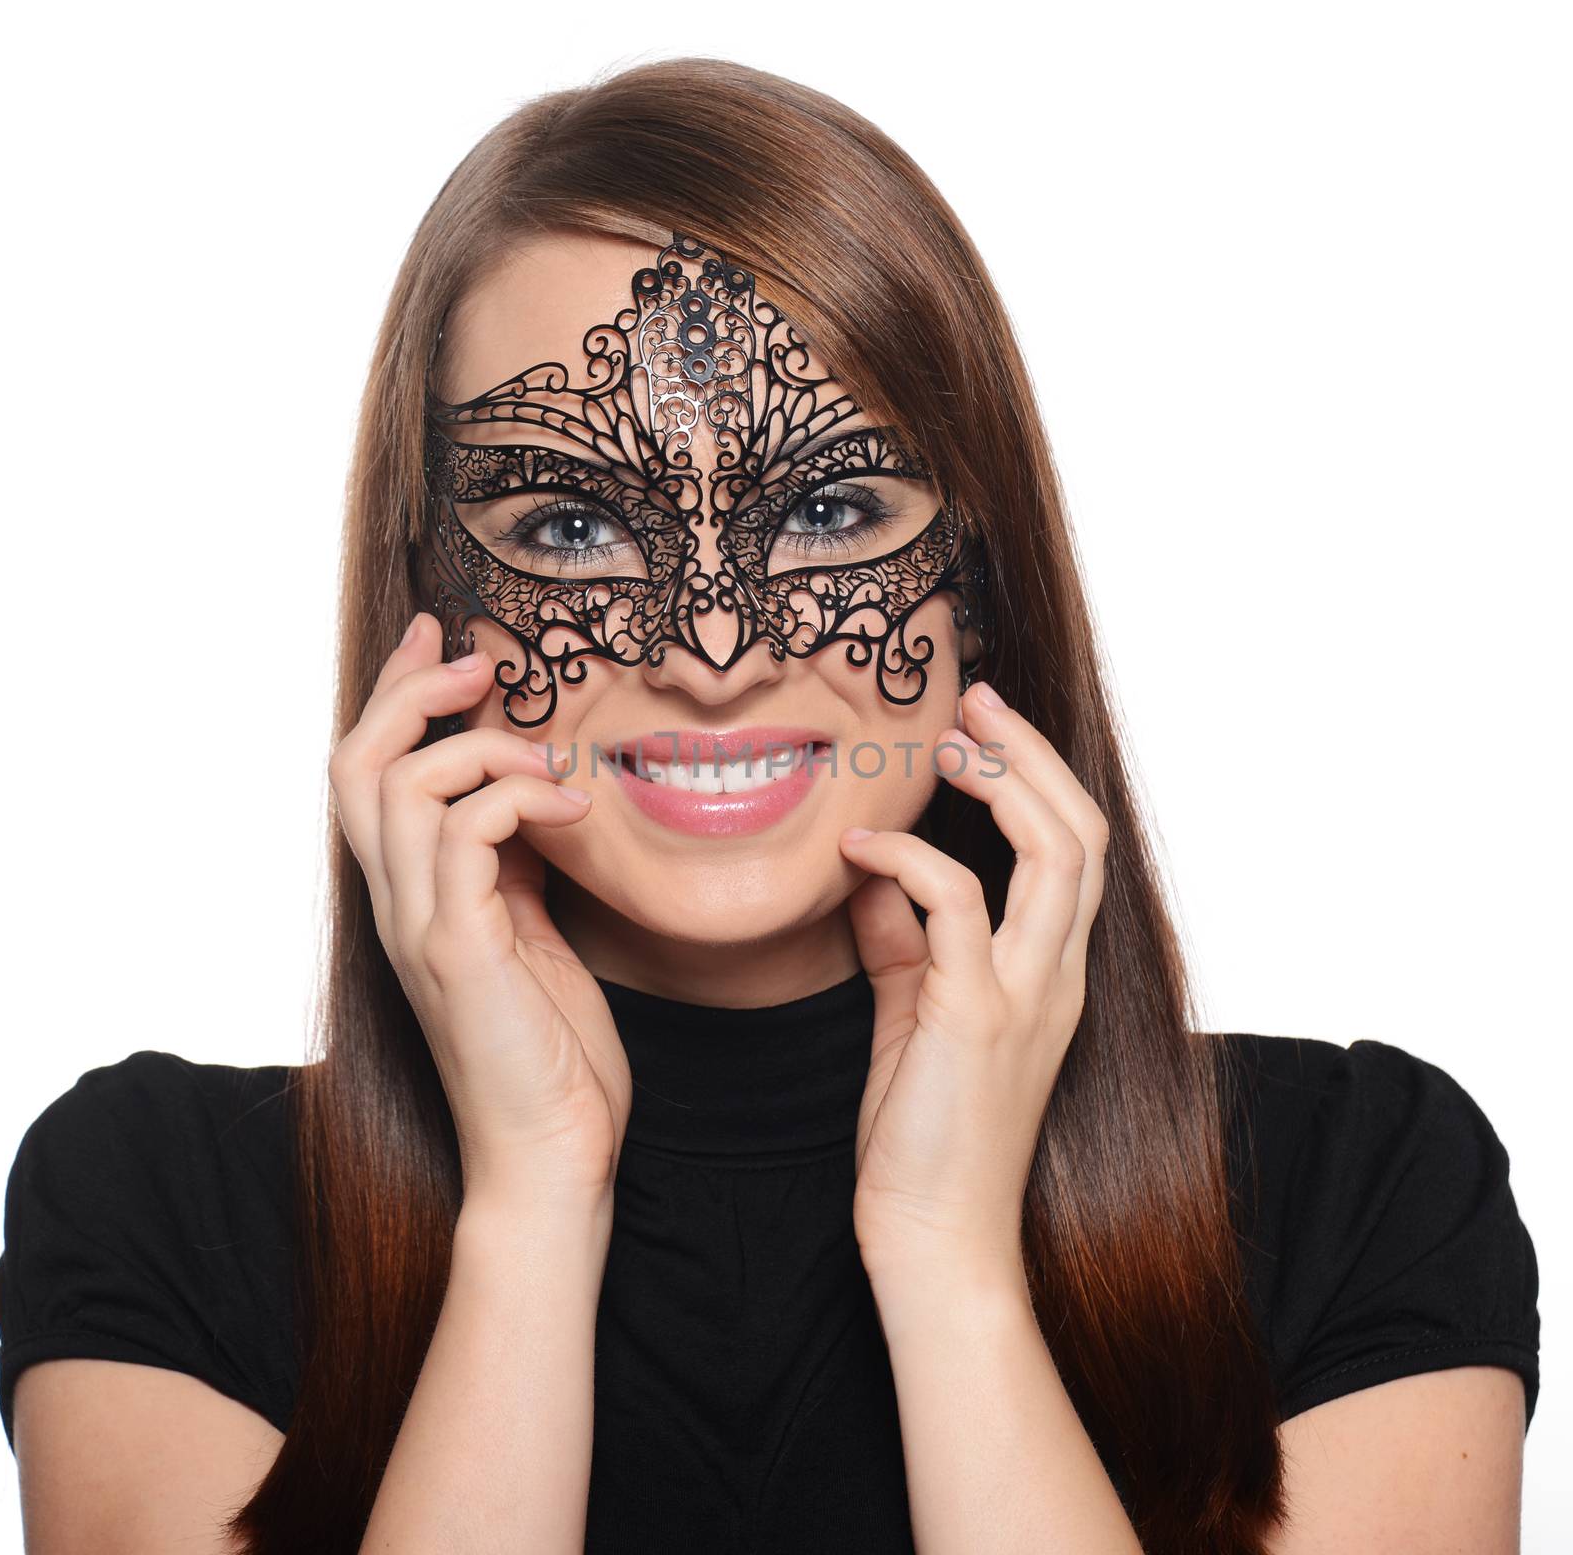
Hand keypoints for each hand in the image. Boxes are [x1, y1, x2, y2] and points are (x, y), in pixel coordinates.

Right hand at [328, 613, 632, 1215]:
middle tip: (478, 664)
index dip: (394, 697)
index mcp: (412, 900)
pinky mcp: (457, 953)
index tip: (438, 640)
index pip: (371, 777)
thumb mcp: (530, 937)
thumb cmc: (547, 1054)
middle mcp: (397, 907)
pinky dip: (516, 800)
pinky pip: (463, 837)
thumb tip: (529, 801)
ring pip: (401, 789)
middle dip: (412, 694)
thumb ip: (512, 870)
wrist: (550, 1157)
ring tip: (553, 768)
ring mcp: (420, 929)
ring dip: (484, 751)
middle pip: (355, 765)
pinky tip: (572, 813)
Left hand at [838, 682, 1108, 1282]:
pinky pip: (956, 904)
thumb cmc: (926, 1135)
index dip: (1037, 776)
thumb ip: (904, 942)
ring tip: (944, 743)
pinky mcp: (977, 1017)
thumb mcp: (916, 1018)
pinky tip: (858, 849)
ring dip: (1003, 780)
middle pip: (1083, 831)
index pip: (1074, 850)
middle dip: (1032, 751)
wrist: (935, 1240)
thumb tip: (872, 873)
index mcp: (1051, 973)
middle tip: (973, 700)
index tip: (981, 726)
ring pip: (1057, 853)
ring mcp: (1028, 995)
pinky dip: (909, 858)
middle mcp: (1058, 975)